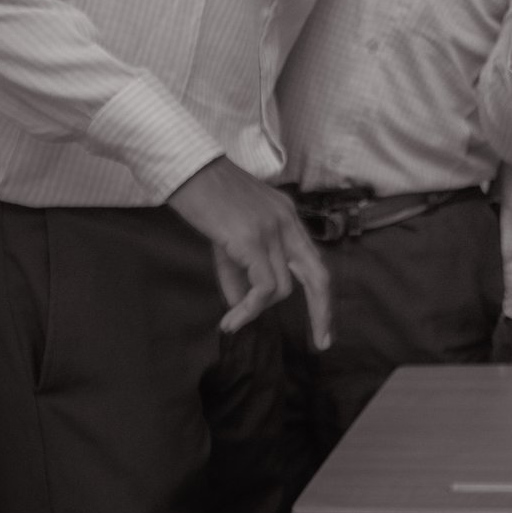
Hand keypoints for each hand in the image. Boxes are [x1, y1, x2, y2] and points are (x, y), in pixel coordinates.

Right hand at [166, 157, 332, 348]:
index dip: (321, 295)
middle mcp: (288, 223)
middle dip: (323, 312)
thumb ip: (239, 272)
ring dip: (257, 309)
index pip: (314, 262)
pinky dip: (249, 309)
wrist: (187, 169)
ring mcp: (272, 230)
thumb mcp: (228, 237)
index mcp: (288, 218)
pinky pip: (262, 286)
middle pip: (318, 275)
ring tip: (232, 320)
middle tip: (322, 343)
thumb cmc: (204, 199)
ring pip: (281, 287)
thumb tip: (241, 309)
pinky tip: (232, 320)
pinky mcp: (252, 238)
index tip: (324, 326)